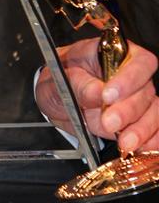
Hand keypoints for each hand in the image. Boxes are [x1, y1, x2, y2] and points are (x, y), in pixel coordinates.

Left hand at [36, 37, 158, 152]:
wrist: (55, 97)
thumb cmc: (59, 76)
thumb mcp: (61, 76)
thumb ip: (79, 84)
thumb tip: (97, 92)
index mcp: (115, 54)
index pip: (139, 61)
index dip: (129, 78)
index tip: (108, 95)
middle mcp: (131, 76)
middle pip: (146, 91)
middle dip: (129, 110)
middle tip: (108, 122)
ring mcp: (136, 100)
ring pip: (154, 112)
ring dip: (142, 129)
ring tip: (124, 142)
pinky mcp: (135, 122)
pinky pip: (153, 131)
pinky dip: (150, 141)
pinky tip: (138, 148)